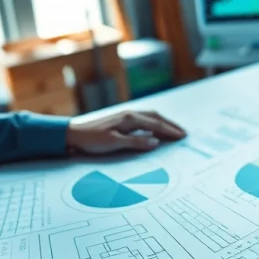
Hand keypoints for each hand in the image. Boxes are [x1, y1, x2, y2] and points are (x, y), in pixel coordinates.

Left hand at [66, 110, 186, 155]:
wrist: (74, 134)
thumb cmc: (92, 140)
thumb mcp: (114, 143)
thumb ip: (136, 142)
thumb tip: (155, 142)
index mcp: (130, 119)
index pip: (155, 124)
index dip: (170, 130)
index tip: (182, 136)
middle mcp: (129, 114)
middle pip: (156, 117)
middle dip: (170, 124)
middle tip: (183, 133)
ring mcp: (125, 116)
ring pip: (150, 117)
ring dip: (163, 123)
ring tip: (173, 131)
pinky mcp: (121, 120)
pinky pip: (143, 120)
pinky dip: (153, 124)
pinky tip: (154, 130)